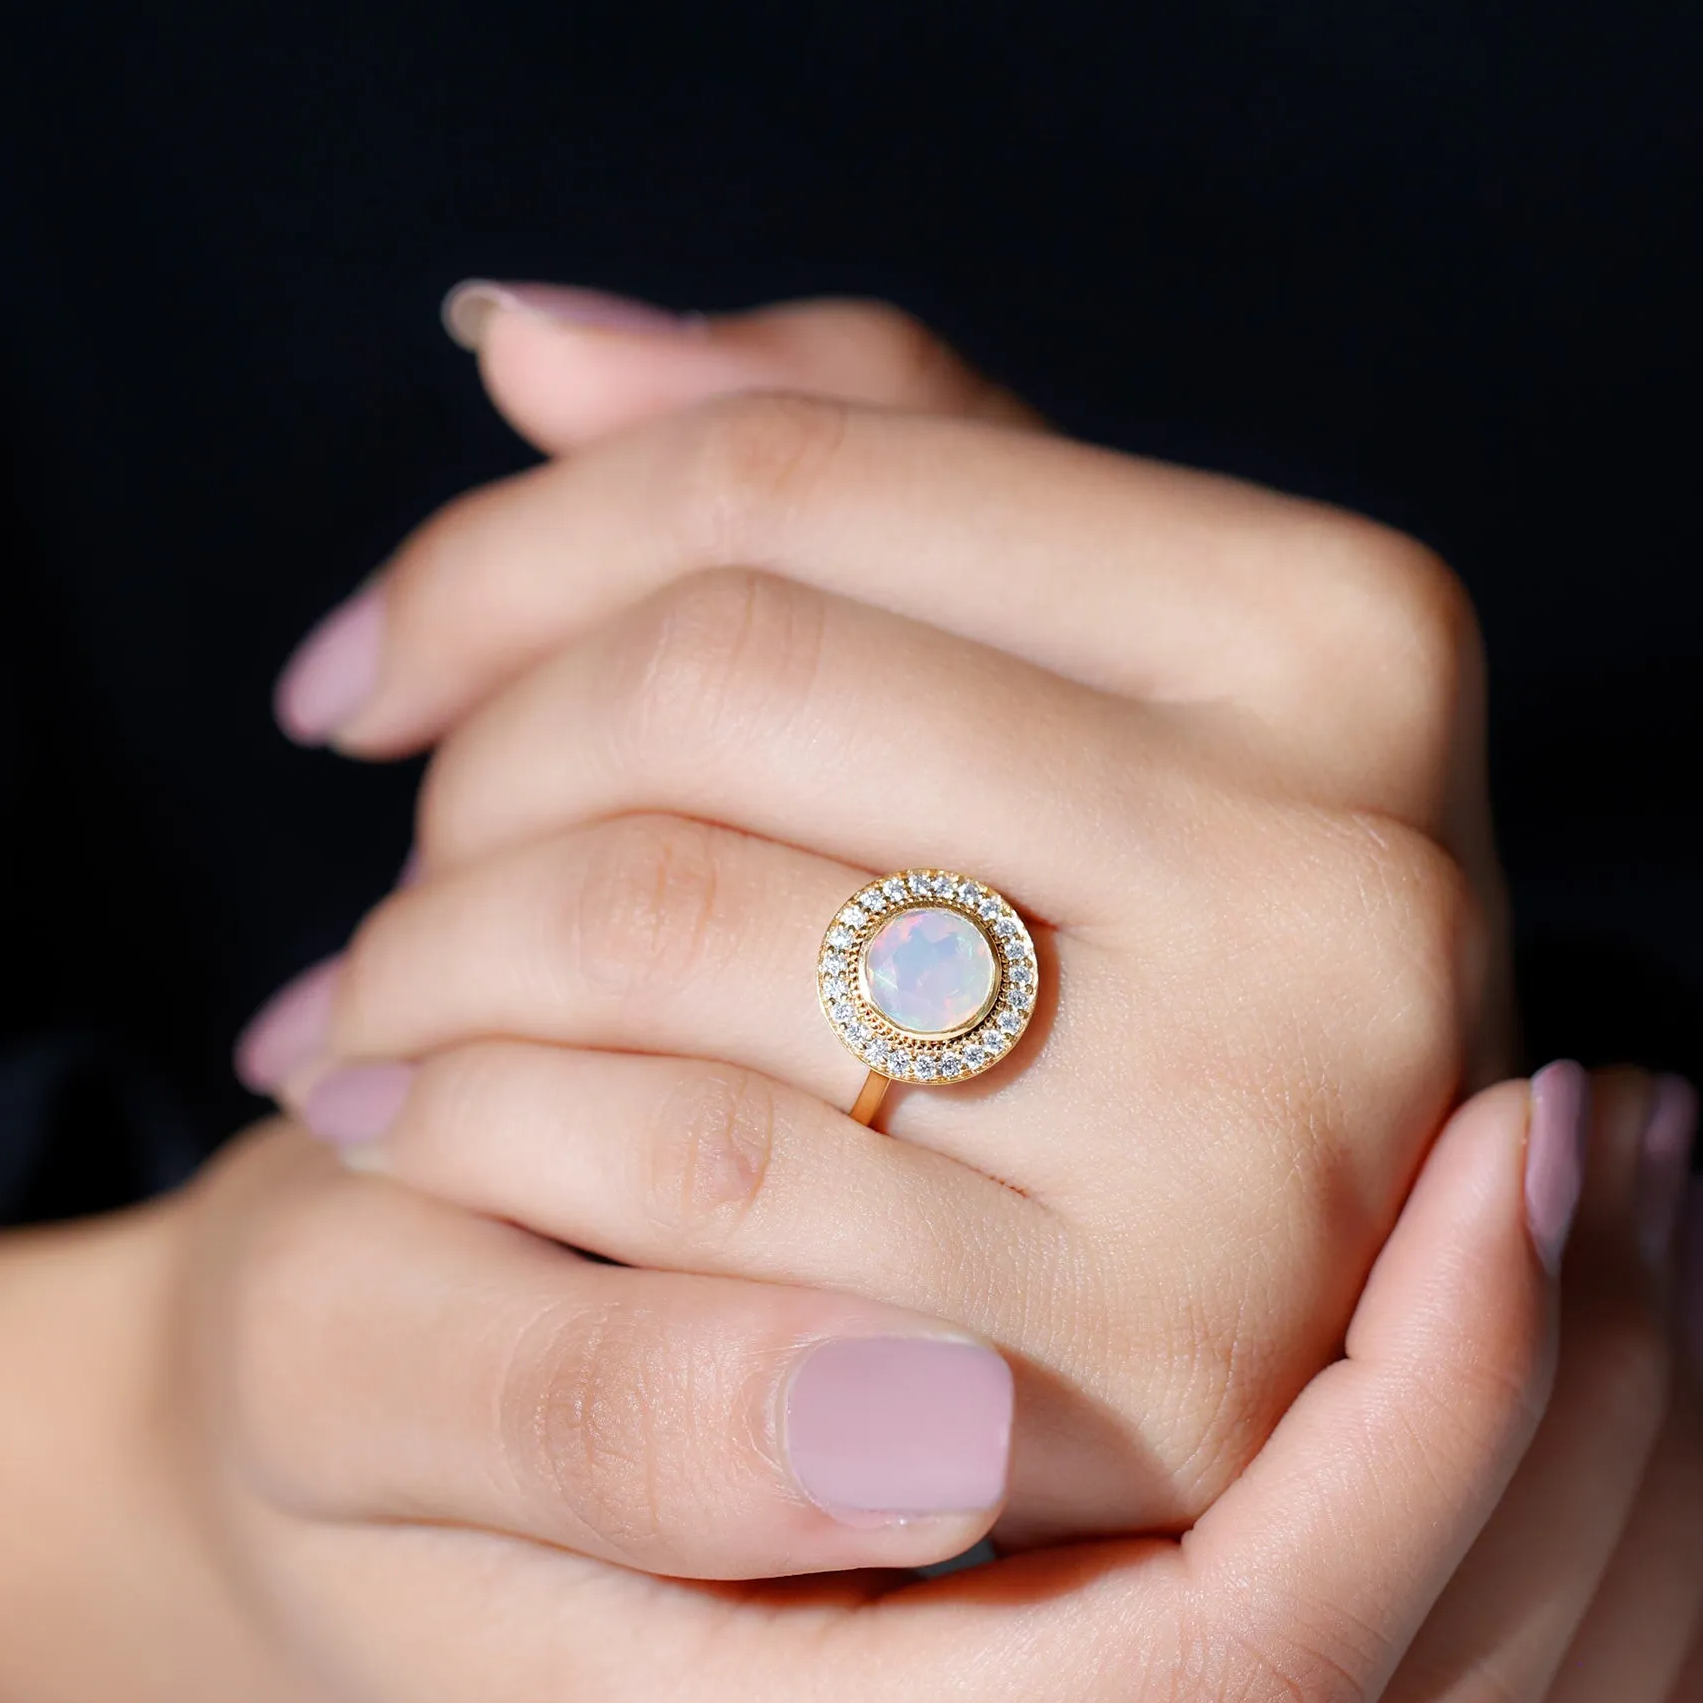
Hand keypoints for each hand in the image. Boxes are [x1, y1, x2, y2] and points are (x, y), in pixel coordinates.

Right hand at [0, 1065, 1604, 1702]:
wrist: (312, 1486)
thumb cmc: (323, 1397)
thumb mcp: (344, 1365)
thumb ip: (578, 1413)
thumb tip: (932, 1411)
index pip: (1252, 1683)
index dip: (1428, 1426)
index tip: (1524, 1142)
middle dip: (1580, 1437)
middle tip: (1654, 1144)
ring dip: (1612, 1477)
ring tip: (1661, 1203)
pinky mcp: (1080, 1685)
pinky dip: (1563, 1540)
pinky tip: (1615, 1348)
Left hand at [252, 296, 1515, 1549]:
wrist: (1282, 1340)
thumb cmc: (1130, 977)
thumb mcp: (1069, 696)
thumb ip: (848, 474)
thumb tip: (527, 338)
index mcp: (1339, 635)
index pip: (788, 472)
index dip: (500, 553)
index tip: (355, 676)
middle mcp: (1347, 868)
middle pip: (714, 678)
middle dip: (467, 776)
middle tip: (385, 882)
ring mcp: (1266, 1129)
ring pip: (660, 918)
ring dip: (425, 961)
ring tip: (360, 1019)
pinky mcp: (1152, 1365)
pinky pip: (686, 1169)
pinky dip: (480, 1135)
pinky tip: (420, 1148)